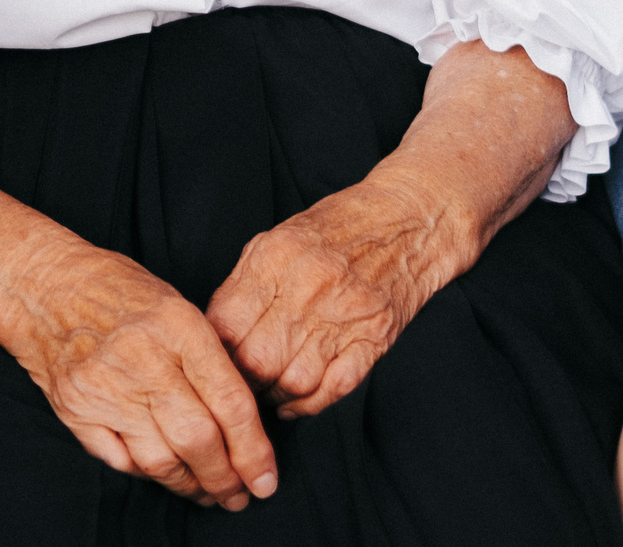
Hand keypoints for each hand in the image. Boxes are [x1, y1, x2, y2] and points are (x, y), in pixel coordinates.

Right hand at [0, 231, 278, 508]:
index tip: (266, 479)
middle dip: (226, 479)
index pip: (230, 402)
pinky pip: (123, 462)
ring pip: (161, 461)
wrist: (43, 285)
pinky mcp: (77, 412)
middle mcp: (142, 359)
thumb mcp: (175, 303)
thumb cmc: (116, 289)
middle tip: (240, 496)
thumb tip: (244, 419)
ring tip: (209, 493)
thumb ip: (207, 356)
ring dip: (191, 486)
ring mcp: (105, 389)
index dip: (254, 451)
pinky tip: (167, 474)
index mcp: (177, 325)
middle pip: (198, 440)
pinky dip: (150, 475)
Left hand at [206, 169, 471, 418]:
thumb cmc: (338, 228)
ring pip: (293, 382)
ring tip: (268, 392)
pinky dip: (310, 404)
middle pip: (256, 361)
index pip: (225, 325)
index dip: (214, 353)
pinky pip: (335, 387)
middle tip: (240, 385)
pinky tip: (296, 401)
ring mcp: (344, 314)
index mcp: (275, 257)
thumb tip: (214, 331)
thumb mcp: (278, 238)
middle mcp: (308, 286)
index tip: (214, 362)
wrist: (408, 217)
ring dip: (275, 397)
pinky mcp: (375, 337)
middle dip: (242, 382)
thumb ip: (245, 283)